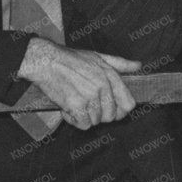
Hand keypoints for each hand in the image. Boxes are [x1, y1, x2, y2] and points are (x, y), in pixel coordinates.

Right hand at [18, 37, 138, 128]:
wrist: (44, 61)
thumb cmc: (69, 59)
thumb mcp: (97, 56)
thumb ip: (119, 63)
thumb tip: (137, 66)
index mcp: (110, 76)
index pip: (129, 104)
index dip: (120, 111)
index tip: (110, 109)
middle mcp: (102, 87)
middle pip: (111, 116)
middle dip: (99, 114)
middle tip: (86, 104)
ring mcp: (90, 97)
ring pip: (96, 121)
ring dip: (84, 116)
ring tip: (74, 102)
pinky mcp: (76, 105)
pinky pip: (83, 124)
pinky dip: (74, 120)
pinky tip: (68, 109)